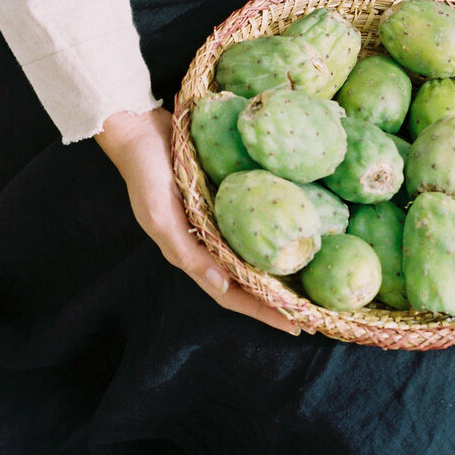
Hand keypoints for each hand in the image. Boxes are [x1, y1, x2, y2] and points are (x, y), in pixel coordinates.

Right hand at [95, 107, 302, 334]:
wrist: (138, 127)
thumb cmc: (145, 173)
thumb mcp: (159, 216)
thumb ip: (186, 252)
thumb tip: (223, 285)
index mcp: (190, 252)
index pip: (230, 293)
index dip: (262, 312)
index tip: (296, 326)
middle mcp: (207, 241)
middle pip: (248, 279)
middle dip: (278, 299)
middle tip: (316, 312)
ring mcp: (217, 218)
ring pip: (253, 252)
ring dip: (280, 269)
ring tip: (314, 279)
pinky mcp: (225, 195)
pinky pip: (254, 220)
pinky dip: (274, 230)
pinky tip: (298, 230)